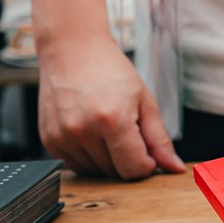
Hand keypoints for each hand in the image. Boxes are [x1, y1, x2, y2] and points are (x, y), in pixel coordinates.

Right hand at [37, 34, 183, 179]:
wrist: (71, 50)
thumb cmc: (110, 71)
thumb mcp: (145, 101)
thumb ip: (159, 139)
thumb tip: (174, 168)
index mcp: (112, 119)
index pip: (133, 169)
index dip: (146, 165)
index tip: (149, 152)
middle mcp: (83, 131)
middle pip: (115, 172)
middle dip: (128, 158)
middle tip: (127, 129)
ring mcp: (62, 137)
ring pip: (95, 172)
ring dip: (108, 159)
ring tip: (108, 127)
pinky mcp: (49, 141)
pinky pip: (76, 165)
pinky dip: (89, 156)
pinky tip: (92, 130)